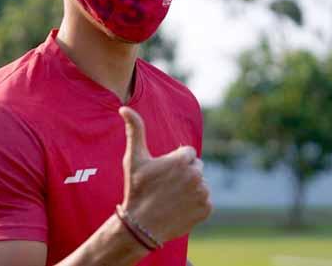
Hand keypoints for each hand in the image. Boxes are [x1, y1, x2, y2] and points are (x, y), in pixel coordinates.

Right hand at [119, 106, 211, 242]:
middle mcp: (196, 174)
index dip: (175, 162)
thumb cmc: (136, 189)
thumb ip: (135, 130)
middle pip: (196, 167)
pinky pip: (205, 201)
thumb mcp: (134, 158)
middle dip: (185, 174)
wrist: (140, 225)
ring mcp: (203, 193)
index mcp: (182, 160)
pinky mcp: (207, 209)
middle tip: (166, 187)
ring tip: (171, 198)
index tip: (163, 174)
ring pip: (200, 184)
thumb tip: (124, 107)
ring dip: (190, 189)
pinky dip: (195, 205)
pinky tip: (179, 208)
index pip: (188, 153)